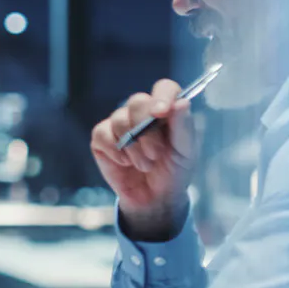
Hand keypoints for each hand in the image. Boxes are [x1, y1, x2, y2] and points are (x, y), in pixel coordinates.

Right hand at [90, 79, 194, 240]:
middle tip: (156, 154)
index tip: (161, 112)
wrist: (154, 199)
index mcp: (166, 111)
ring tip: (145, 165)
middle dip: (146, 130)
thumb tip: (181, 102)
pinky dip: (115, 151)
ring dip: (134, 147)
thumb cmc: (175, 172)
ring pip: (119, 119)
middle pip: (137, 101)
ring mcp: (120, 124)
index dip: (161, 96)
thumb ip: (184, 126)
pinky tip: (125, 163)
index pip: (164, 88)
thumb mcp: (186, 152)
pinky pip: (102, 133)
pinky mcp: (101, 139)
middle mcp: (142, 113)